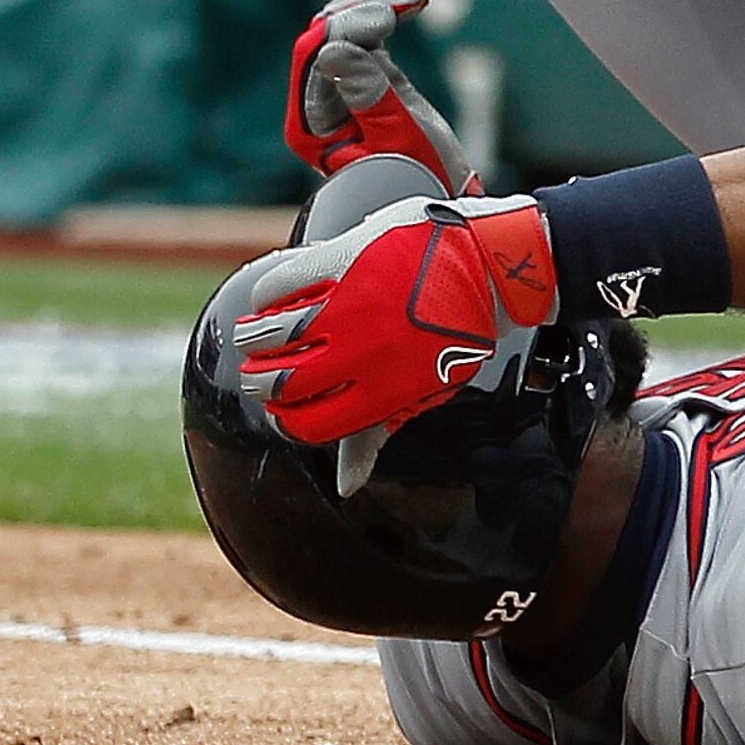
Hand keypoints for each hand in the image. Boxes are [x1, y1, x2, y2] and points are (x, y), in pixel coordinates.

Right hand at [225, 196, 561, 487]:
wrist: (492, 266)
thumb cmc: (455, 333)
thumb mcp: (422, 390)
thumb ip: (376, 431)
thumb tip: (347, 485)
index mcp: (383, 393)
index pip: (306, 426)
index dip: (283, 422)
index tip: (280, 409)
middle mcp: (363, 353)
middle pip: (277, 383)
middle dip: (258, 383)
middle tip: (257, 373)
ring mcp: (352, 304)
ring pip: (269, 335)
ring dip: (252, 340)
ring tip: (254, 338)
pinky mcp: (345, 259)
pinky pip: (279, 284)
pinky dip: (264, 296)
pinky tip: (270, 302)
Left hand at [287, 0, 481, 192]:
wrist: (446, 205)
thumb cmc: (423, 182)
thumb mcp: (399, 138)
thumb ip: (370, 93)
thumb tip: (334, 49)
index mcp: (314, 125)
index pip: (315, 57)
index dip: (348, 26)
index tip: (391, 16)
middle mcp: (318, 107)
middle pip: (324, 38)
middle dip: (361, 11)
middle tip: (409, 0)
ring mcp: (341, 93)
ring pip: (342, 32)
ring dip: (373, 8)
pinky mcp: (367, 84)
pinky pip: (363, 40)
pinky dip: (383, 19)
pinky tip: (408, 4)